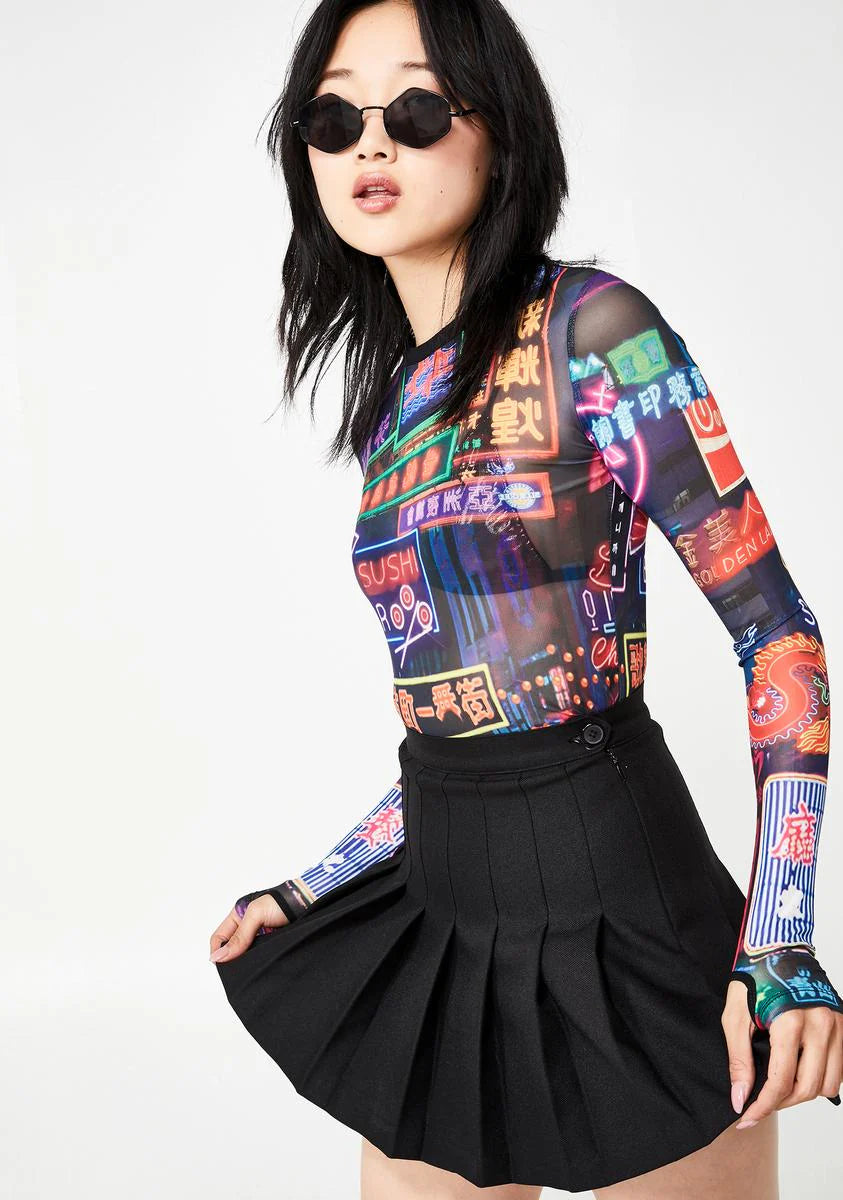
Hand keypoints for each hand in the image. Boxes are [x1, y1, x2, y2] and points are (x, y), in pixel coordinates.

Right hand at [209, 894, 288, 962]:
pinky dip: (258, 962)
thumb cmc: (280, 902)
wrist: (306, 903)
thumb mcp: (256, 915)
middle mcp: (246, 927)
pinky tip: (259, 966)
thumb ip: (239, 936)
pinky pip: (259, 957)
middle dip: (231, 959)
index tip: (221, 964)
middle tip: (234, 970)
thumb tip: (219, 956)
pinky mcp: (270, 944)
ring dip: (245, 962)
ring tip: (248, 969)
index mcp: (237, 915)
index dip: (217, 951)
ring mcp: (258, 937)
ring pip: (244, 955)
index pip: (219, 938)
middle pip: (231, 948)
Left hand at [721, 979, 842, 1127]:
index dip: (763, 1106)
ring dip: (803, 1093)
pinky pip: (839, 1069)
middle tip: (760, 1102)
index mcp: (791, 1021)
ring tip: (780, 1088)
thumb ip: (739, 1060)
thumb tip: (740, 1098)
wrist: (778, 947)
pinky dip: (820, 1079)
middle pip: (807, 1088)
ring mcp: (836, 1026)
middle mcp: (820, 1025)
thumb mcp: (735, 1016)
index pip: (781, 1081)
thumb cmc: (754, 978)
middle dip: (781, 1103)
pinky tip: (799, 1072)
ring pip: (828, 1084)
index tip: (746, 1119)